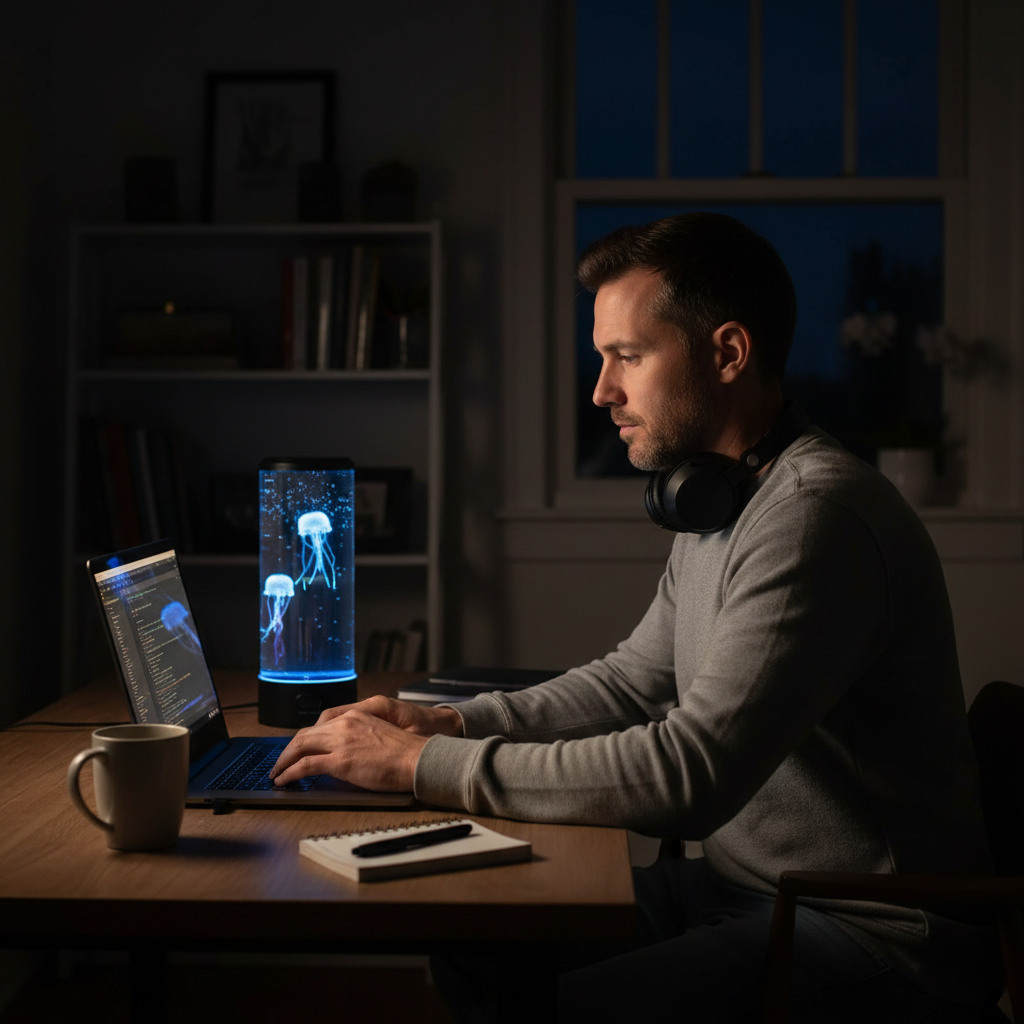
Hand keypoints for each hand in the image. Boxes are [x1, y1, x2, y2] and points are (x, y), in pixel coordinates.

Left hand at [268, 696, 462, 791]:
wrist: (417, 758)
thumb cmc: (404, 751)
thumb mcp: (378, 733)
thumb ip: (357, 736)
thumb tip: (342, 750)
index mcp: (355, 715)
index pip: (320, 724)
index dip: (304, 737)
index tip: (298, 747)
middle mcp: (344, 723)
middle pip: (305, 734)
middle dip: (289, 749)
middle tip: (281, 762)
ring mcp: (340, 741)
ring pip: (300, 746)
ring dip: (284, 760)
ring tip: (277, 772)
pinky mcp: (339, 761)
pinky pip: (304, 766)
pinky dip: (289, 773)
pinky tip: (284, 780)